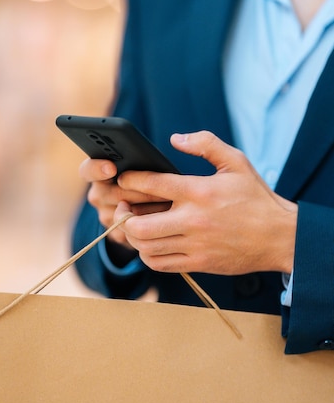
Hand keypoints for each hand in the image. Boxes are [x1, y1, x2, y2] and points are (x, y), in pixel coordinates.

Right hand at [79, 158, 169, 248]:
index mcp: (97, 174)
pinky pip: (132, 232)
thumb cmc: (143, 176)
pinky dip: (150, 225)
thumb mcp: (137, 165)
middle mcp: (97, 195)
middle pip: (115, 193)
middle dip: (142, 192)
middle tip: (165, 191)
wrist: (143, 204)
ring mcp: (105, 216)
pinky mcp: (116, 234)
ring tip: (171, 203)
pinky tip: (166, 220)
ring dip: (151, 209)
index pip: (88, 170)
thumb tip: (152, 166)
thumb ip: (137, 162)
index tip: (111, 168)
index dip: (98, 168)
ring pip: (127, 214)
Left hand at [114, 131, 297, 274]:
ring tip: (134, 226)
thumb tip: (175, 138)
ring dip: (133, 236)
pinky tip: (151, 244)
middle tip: (122, 208)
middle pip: (139, 224)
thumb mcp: (236, 162)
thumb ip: (206, 144)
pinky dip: (148, 255)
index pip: (152, 184)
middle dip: (123, 215)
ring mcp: (194, 244)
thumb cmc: (255, 197)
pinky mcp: (198, 263)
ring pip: (146, 247)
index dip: (130, 180)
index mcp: (199, 191)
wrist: (279, 236)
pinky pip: (160, 264)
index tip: (122, 179)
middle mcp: (193, 219)